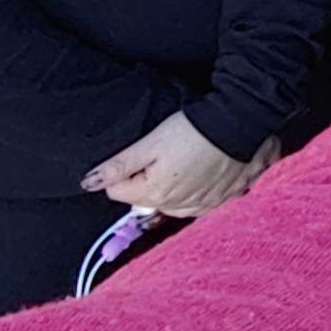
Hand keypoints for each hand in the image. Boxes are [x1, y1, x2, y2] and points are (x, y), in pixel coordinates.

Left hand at [83, 112, 278, 216]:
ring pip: (175, 204)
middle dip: (149, 181)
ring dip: (175, 189)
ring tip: (187, 161)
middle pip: (148, 200)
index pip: (119, 192)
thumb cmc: (194, 129)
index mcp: (155, 194)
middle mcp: (177, 207)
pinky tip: (207, 173)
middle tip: (166, 154)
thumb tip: (88, 182)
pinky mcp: (226, 199)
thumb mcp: (150, 142)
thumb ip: (118, 165)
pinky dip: (201, 192)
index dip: (125, 171)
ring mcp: (204, 205)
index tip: (142, 153)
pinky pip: (203, 204)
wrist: (242, 123)